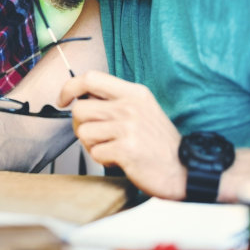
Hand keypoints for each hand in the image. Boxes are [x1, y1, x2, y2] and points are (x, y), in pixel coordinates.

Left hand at [60, 70, 185, 199]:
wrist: (186, 170)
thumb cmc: (158, 143)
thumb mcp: (142, 110)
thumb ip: (114, 100)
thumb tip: (79, 97)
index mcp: (134, 93)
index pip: (90, 78)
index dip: (69, 87)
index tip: (63, 100)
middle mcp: (131, 106)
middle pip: (80, 109)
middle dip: (80, 126)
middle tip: (97, 137)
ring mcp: (129, 127)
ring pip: (83, 132)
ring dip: (92, 145)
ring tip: (112, 148)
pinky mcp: (127, 149)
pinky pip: (95, 152)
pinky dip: (103, 159)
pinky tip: (120, 159)